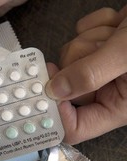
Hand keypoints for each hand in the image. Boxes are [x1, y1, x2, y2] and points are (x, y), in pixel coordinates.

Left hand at [45, 6, 126, 143]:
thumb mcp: (126, 57)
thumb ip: (90, 74)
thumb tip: (55, 91)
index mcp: (116, 106)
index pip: (76, 127)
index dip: (57, 113)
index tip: (47, 89)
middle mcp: (106, 91)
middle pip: (66, 86)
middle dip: (79, 60)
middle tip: (102, 48)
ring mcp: (100, 69)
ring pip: (69, 58)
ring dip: (90, 39)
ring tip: (117, 34)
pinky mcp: (97, 49)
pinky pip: (77, 37)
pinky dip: (94, 25)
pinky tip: (116, 25)